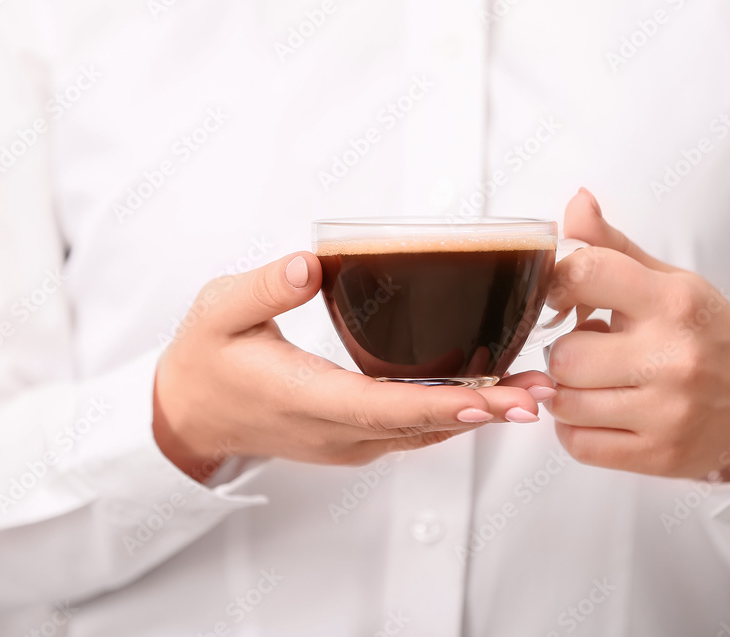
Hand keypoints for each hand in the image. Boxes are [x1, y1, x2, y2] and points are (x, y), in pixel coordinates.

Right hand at [153, 251, 552, 480]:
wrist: (189, 415)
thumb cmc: (206, 359)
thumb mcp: (219, 310)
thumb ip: (262, 289)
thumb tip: (308, 265)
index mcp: (303, 398)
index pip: (380, 407)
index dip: (438, 406)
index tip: (490, 400)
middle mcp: (333, 431)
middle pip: (417, 426)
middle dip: (483, 412)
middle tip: (539, 395)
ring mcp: (346, 442)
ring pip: (421, 434)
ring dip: (478, 417)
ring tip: (532, 394)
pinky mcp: (353, 440)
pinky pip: (411, 433)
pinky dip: (453, 417)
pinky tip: (489, 398)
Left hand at [545, 189, 729, 480]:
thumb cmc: (704, 334)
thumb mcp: (668, 282)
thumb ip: (611, 248)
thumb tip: (575, 201)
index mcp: (674, 301)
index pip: (584, 274)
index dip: (554, 286)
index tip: (559, 298)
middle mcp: (674, 356)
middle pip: (564, 354)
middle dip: (566, 351)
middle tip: (590, 349)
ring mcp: (668, 412)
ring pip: (564, 401)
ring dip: (568, 391)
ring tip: (598, 380)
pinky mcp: (659, 455)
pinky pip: (576, 443)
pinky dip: (576, 428)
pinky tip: (602, 411)